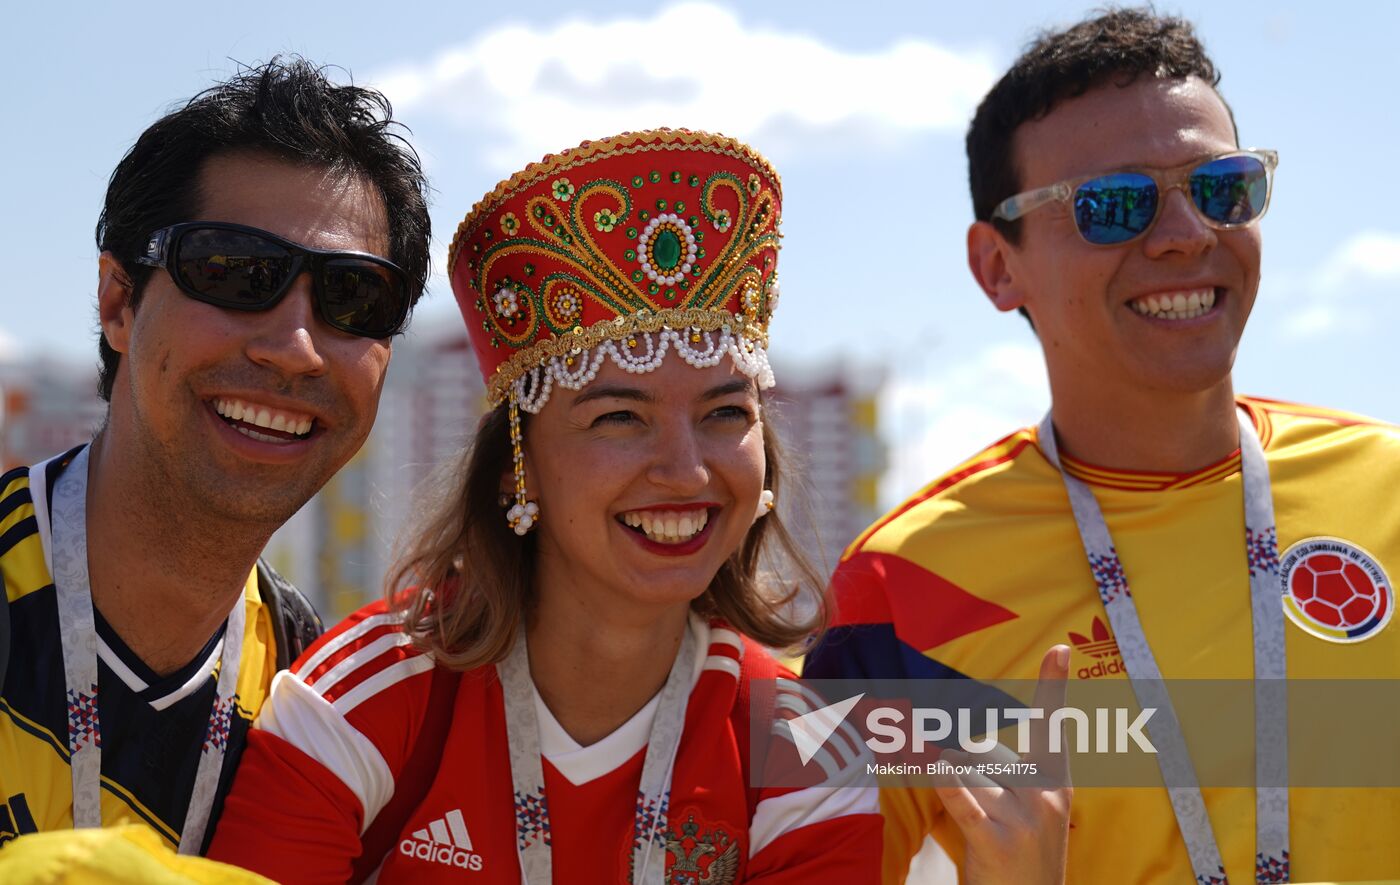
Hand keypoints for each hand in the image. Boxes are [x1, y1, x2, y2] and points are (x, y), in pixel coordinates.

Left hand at [931, 644, 1071, 884]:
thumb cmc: (1018, 855)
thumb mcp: (1028, 810)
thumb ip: (1000, 773)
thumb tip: (947, 747)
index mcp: (1055, 782)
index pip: (1052, 725)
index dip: (1055, 685)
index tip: (1060, 649)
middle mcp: (1043, 795)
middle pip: (980, 751)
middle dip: (958, 767)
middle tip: (969, 797)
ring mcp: (1023, 819)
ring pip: (963, 773)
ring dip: (948, 787)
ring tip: (970, 820)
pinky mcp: (996, 842)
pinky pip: (962, 802)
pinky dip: (944, 784)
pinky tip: (930, 765)